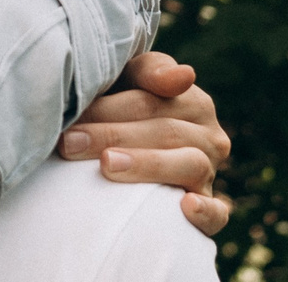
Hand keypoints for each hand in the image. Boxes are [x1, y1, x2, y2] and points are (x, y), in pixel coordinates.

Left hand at [56, 51, 232, 235]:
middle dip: (112, 136)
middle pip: (164, 133)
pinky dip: (206, 211)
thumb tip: (184, 75)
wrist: (129, 147)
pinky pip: (218, 214)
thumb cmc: (124, 108)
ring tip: (107, 165)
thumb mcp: (131, 81)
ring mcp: (211, 174)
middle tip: (69, 143)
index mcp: (194, 102)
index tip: (73, 117)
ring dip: (147, 164)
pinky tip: (186, 206)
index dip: (109, 109)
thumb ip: (151, 72)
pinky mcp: (211, 210)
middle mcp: (210, 137)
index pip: (150, 102)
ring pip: (190, 165)